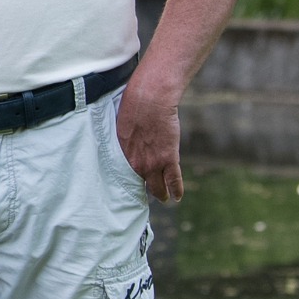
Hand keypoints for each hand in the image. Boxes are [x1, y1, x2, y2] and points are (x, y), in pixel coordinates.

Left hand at [116, 82, 185, 202]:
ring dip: (161, 194)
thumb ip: (124, 140)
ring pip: (157, 187)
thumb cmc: (132, 106)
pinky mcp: (169, 158)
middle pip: (140, 185)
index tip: (129, 188)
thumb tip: (126, 143)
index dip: (128, 183)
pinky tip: (177, 197)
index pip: (123, 176)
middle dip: (144, 191)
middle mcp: (135, 163)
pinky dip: (177, 190)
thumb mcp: (121, 126)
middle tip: (146, 196)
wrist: (149, 99)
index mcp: (121, 155)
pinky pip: (174, 180)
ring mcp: (153, 163)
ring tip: (164, 198)